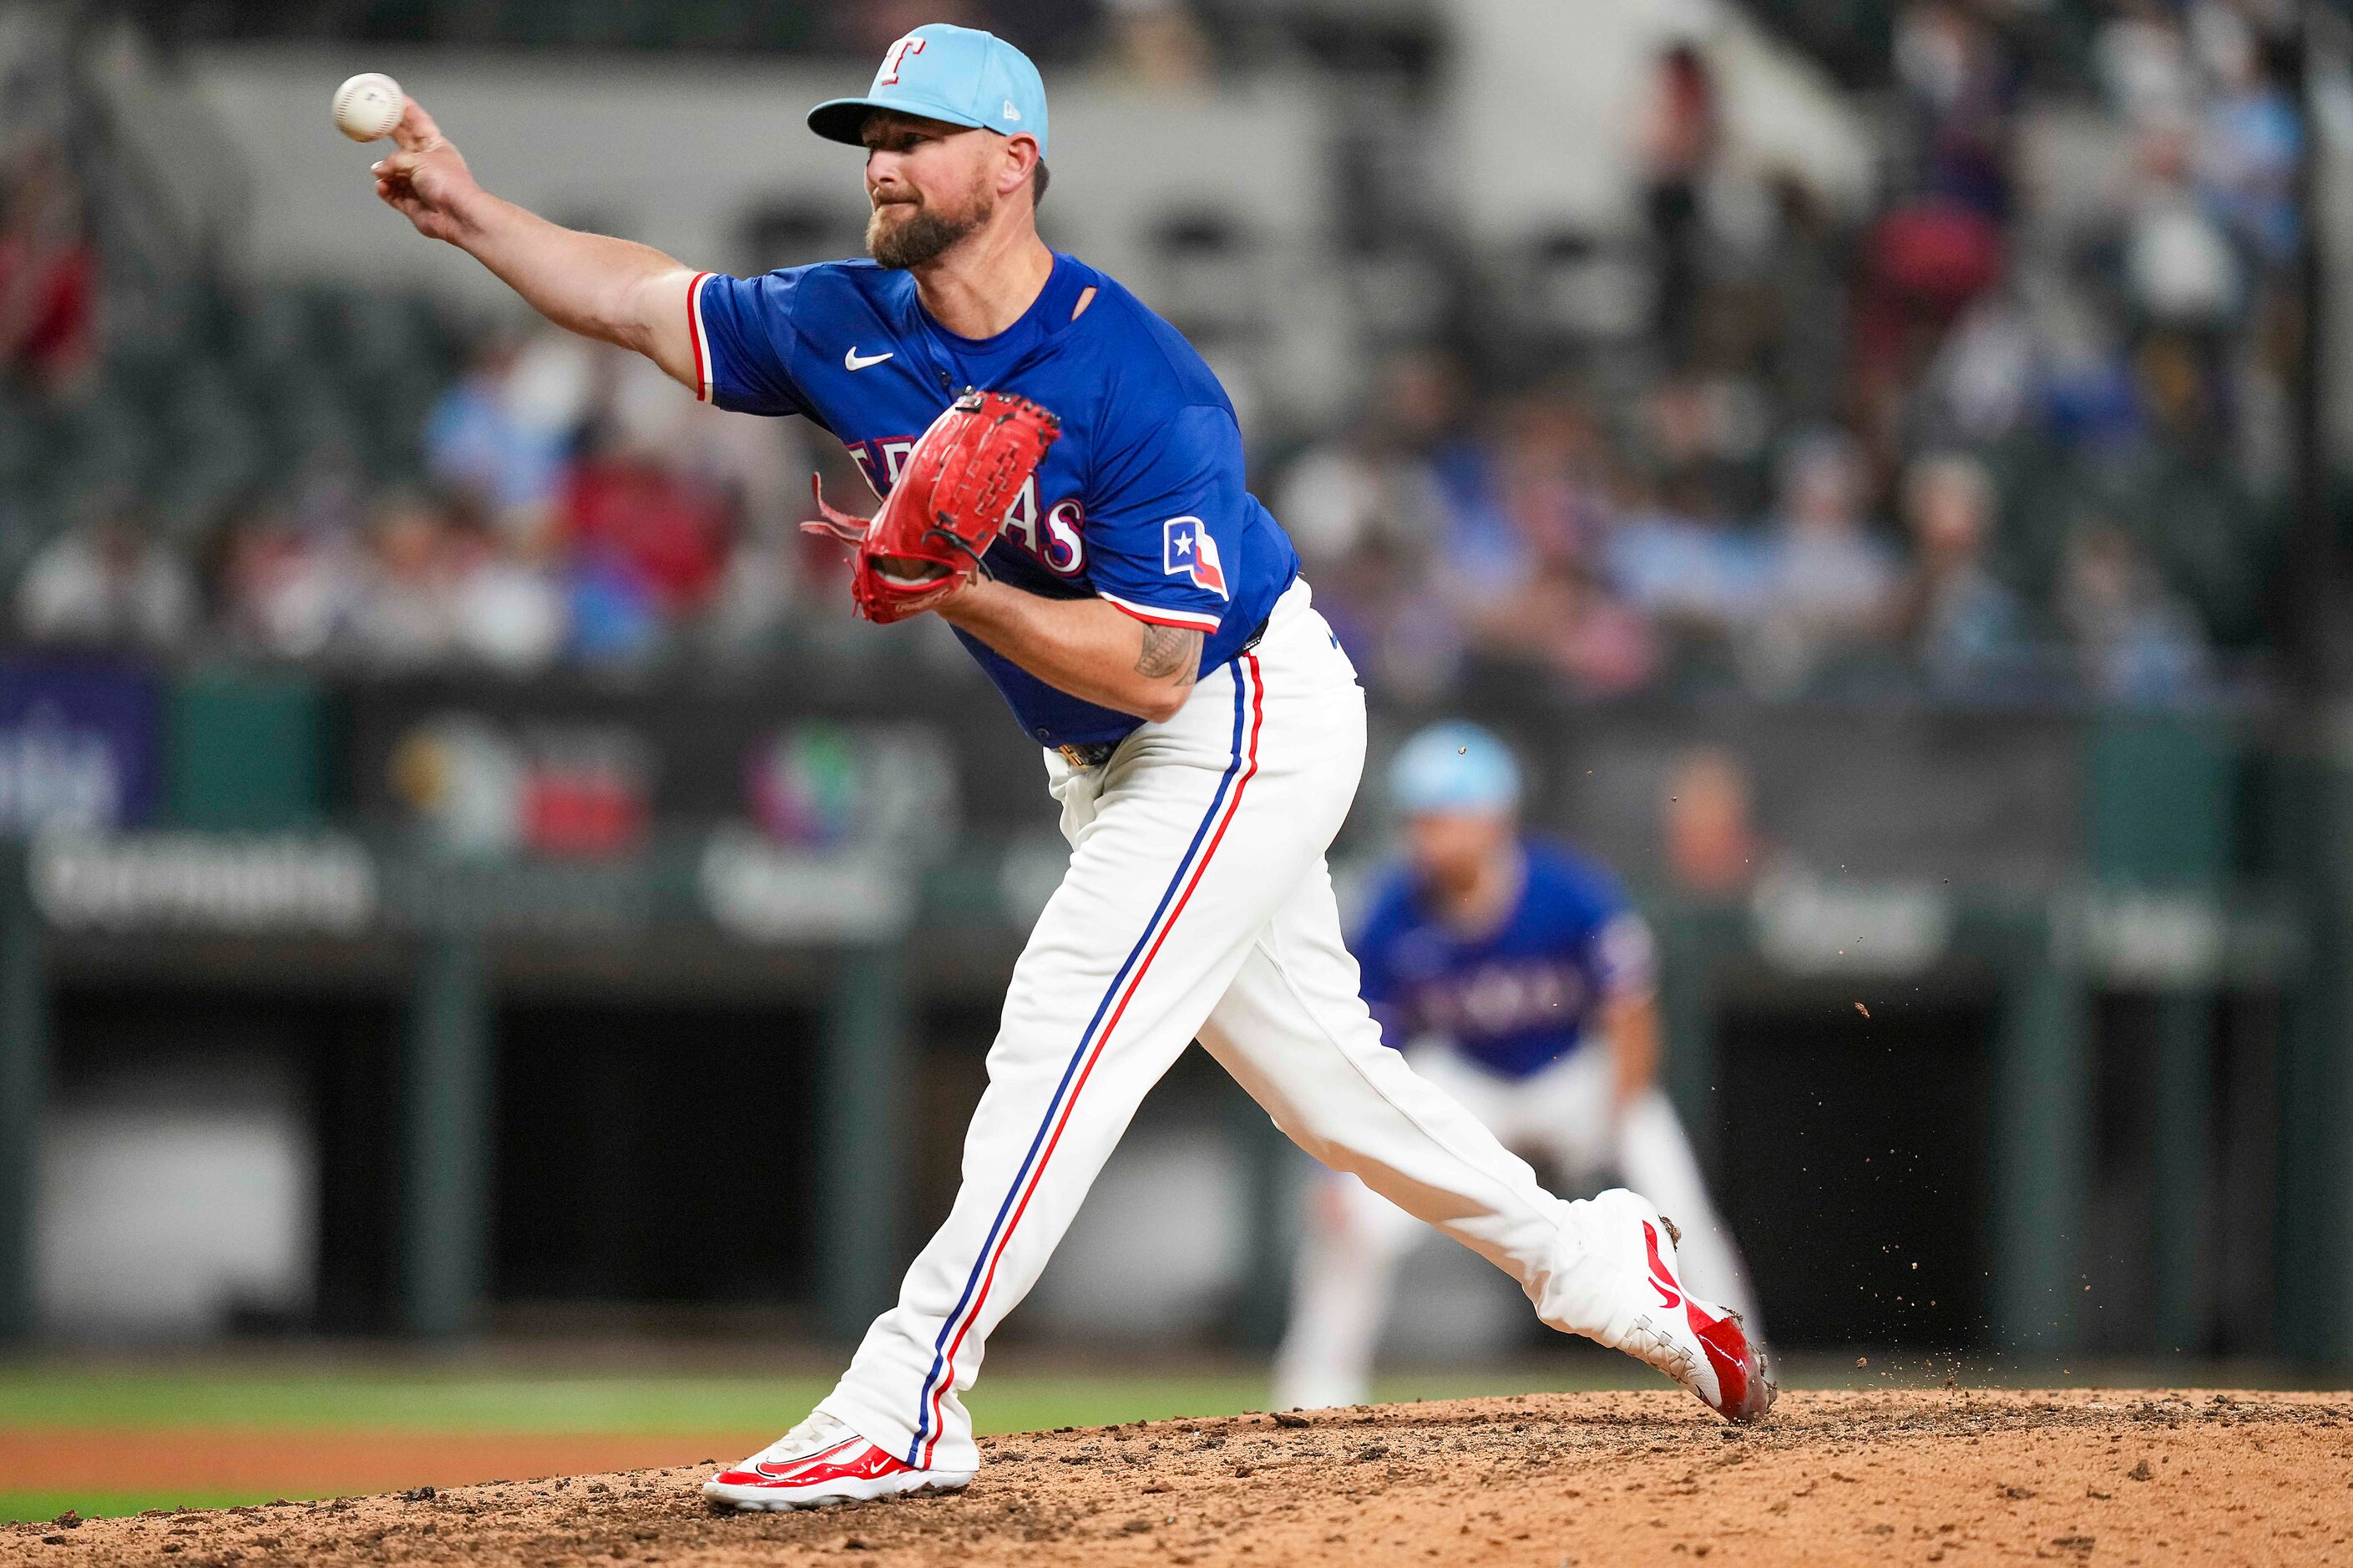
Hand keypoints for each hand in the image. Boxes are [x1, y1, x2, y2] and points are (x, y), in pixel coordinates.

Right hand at [370, 98, 480, 243]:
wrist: (458, 216)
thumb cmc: (450, 184)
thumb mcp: (419, 161)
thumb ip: (395, 161)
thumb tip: (379, 169)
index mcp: (435, 146)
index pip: (419, 122)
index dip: (406, 109)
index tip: (393, 97)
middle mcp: (427, 163)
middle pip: (403, 143)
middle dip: (387, 133)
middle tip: (371, 123)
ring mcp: (420, 184)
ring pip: (394, 173)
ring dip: (386, 172)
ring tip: (382, 172)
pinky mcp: (413, 203)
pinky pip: (393, 194)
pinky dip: (386, 190)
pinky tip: (382, 186)